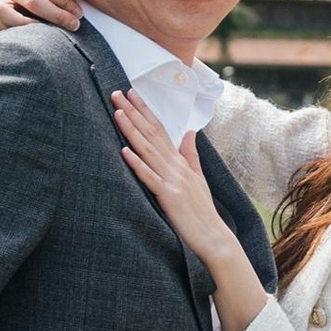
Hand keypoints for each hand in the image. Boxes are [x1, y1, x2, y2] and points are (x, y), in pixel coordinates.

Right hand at [0, 0, 82, 30]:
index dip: (65, 3)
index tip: (78, 14)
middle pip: (32, 2)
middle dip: (56, 16)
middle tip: (73, 25)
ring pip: (10, 15)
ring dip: (34, 26)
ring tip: (54, 31)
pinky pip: (2, 26)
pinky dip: (19, 31)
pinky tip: (38, 35)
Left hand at [112, 88, 269, 330]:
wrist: (214, 237)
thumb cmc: (202, 211)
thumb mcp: (198, 178)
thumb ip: (190, 154)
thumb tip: (188, 132)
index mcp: (181, 161)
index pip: (161, 129)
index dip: (145, 111)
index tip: (131, 93)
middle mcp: (176, 166)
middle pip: (151, 134)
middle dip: (133, 113)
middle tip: (116, 93)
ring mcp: (172, 180)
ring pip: (148, 151)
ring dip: (132, 131)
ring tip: (117, 113)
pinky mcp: (169, 197)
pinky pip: (149, 178)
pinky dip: (137, 164)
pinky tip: (124, 151)